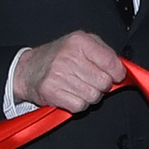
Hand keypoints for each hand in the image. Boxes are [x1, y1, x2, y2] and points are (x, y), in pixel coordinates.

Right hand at [12, 30, 126, 113]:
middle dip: (102, 85)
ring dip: (90, 95)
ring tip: (78, 87)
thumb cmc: (58, 57)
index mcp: (80, 42)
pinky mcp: (52, 91)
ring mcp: (59, 74)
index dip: (118, 73)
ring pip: (94, 96)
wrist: (27, 69)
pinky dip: (79, 104)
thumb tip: (121, 69)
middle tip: (90, 81)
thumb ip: (104, 52)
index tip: (115, 76)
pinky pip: (80, 105)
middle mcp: (69, 56)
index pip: (111, 62)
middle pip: (104, 82)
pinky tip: (71, 94)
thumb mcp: (81, 44)